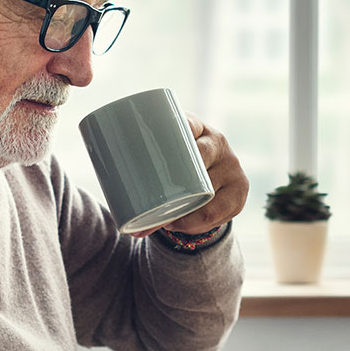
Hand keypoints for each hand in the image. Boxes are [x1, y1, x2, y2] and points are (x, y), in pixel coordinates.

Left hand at [132, 114, 248, 237]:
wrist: (210, 179)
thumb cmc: (174, 167)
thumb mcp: (163, 159)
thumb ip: (140, 171)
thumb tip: (111, 203)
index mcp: (197, 128)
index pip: (187, 124)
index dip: (178, 130)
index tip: (158, 143)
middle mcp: (219, 144)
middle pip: (201, 157)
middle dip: (181, 181)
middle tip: (155, 198)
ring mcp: (232, 168)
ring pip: (211, 192)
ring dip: (190, 211)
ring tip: (168, 223)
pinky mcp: (238, 192)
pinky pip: (221, 211)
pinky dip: (202, 222)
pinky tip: (190, 226)